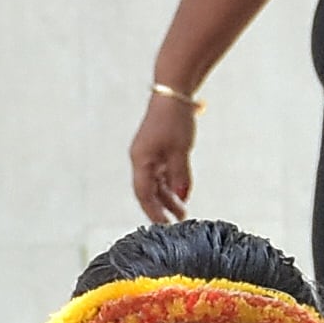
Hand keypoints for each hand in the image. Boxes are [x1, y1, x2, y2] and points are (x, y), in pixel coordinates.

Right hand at [131, 90, 197, 222]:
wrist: (173, 95)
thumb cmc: (174, 121)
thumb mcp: (180, 151)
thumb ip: (180, 176)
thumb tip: (182, 198)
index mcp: (141, 160)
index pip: (144, 193)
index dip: (153, 211)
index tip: (164, 227)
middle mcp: (141, 159)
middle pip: (148, 191)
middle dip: (161, 208)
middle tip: (175, 224)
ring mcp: (148, 154)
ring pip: (155, 183)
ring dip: (167, 197)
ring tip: (182, 212)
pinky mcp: (156, 149)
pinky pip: (160, 173)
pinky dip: (170, 184)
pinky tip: (182, 194)